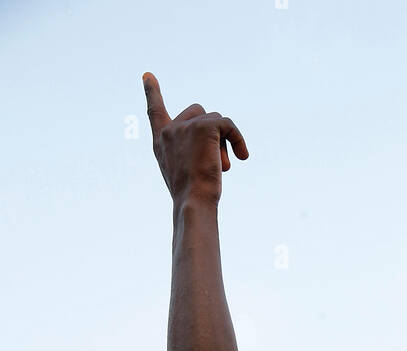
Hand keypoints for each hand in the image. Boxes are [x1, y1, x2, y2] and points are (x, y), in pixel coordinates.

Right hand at [143, 72, 247, 205]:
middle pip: (198, 112)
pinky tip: (242, 156)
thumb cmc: (192, 196)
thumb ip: (191, 151)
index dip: (152, 92)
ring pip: (215, 121)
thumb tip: (219, 136)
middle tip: (218, 161)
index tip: (147, 75)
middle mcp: (169, 130)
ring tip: (223, 167)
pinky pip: (228, 124)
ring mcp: (185, 126)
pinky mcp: (204, 126)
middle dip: (212, 132)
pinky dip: (238, 139)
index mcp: (161, 141)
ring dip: (224, 142)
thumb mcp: (185, 172)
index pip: (154, 111)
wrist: (194, 202)